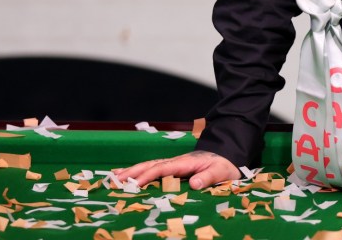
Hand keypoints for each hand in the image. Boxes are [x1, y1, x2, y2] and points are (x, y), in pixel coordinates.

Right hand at [113, 150, 239, 189]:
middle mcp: (176, 162)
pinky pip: (153, 169)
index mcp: (185, 162)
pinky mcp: (173, 168)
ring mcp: (174, 164)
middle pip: (151, 165)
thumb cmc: (224, 166)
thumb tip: (193, 183)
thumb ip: (208, 177)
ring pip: (149, 165)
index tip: (136, 184)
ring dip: (132, 171)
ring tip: (114, 177)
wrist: (227, 158)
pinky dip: (139, 171)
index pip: (163, 168)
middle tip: (115, 180)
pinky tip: (128, 175)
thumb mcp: (221, 172)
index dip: (149, 175)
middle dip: (133, 172)